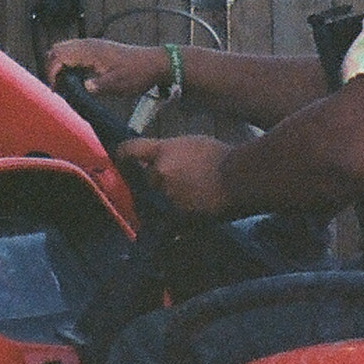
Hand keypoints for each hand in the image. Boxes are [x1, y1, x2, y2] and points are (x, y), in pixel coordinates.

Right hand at [44, 37, 167, 98]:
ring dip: (58, 65)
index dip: (51, 72)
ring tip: (63, 84)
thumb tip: (83, 88)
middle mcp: (88, 44)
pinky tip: (75, 78)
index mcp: (90, 51)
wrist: (153, 63)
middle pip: (56, 49)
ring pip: (62, 49)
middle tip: (56, 87)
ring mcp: (91, 45)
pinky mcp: (95, 49)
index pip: (58, 56)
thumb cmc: (137, 73)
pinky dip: (66, 63)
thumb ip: (98, 86)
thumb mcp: (118, 84)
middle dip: (50, 67)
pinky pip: (72, 52)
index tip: (55, 89)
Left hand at [117, 135, 234, 218]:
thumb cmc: (223, 157)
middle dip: (156, 181)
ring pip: (159, 199)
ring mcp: (168, 195)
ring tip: (191, 195)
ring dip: (168, 199)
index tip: (120, 160)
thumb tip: (157, 160)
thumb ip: (170, 151)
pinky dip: (174, 219)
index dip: (122, 155)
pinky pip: (168, 219)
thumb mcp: (193, 144)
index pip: (129, 150)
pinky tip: (185, 218)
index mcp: (163, 151)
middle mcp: (160, 173)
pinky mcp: (178, 215)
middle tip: (175, 181)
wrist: (243, 177)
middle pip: (146, 179)